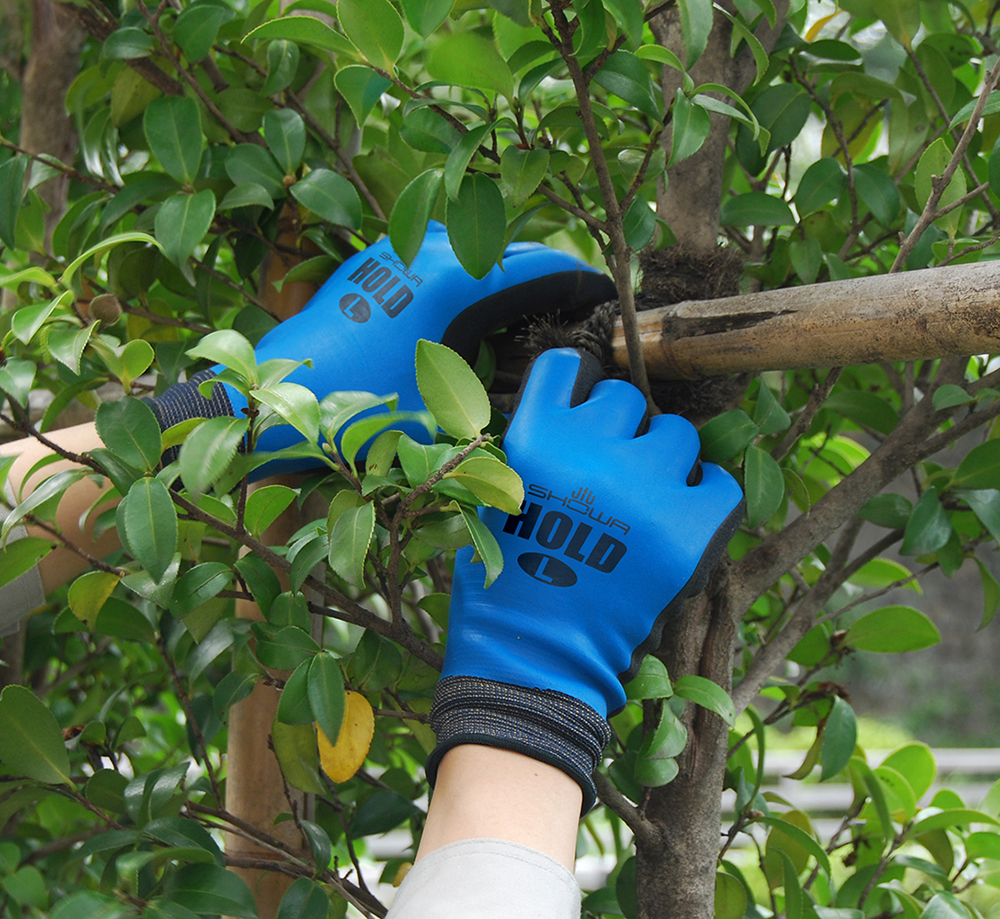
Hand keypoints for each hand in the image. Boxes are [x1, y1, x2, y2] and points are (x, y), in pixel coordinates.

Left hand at [225, 223, 614, 454]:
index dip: (587, 286)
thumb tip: (555, 420)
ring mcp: (402, 246)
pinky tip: (469, 314)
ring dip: (508, 277)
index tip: (613, 299)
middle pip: (518, 254)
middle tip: (577, 313)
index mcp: (461, 280)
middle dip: (552, 281)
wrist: (274, 400)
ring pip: (479, 250)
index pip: (548, 270)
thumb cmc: (361, 418)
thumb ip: (509, 412)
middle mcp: (435, 247)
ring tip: (528, 315)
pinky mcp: (377, 258)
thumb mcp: (448, 424)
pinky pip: (441, 256)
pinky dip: (468, 276)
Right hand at [443, 348, 744, 716]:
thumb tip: (579, 414)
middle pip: (626, 399)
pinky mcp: (686, 528)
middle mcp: (589, 450)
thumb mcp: (493, 498)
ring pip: (677, 436)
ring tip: (642, 504)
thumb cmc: (504, 580)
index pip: (567, 366)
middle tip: (607, 475)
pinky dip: (705, 495)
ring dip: (662, 462)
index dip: (575, 388)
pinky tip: (681, 517)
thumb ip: (534, 448)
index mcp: (534, 438)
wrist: (536, 656)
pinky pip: (718, 482)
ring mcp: (643, 487)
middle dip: (618, 431)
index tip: (580, 411)